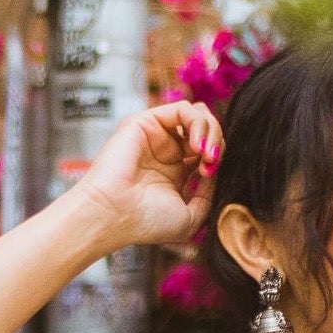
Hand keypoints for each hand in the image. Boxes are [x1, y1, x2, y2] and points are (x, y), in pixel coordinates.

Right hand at [73, 99, 222, 253]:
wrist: (114, 215)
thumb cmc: (145, 223)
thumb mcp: (190, 219)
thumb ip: (208, 195)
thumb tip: (215, 168)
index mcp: (176, 172)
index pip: (209, 150)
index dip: (219, 158)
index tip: (211, 176)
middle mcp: (167, 150)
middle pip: (206, 129)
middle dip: (217, 143)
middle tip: (211, 162)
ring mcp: (157, 135)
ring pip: (198, 115)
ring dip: (211, 131)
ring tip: (205, 153)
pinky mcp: (147, 121)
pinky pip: (184, 108)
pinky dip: (198, 123)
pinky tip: (196, 145)